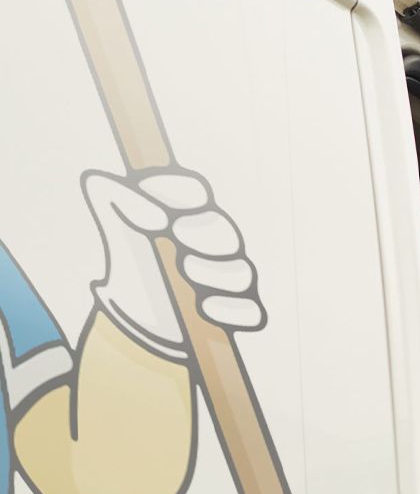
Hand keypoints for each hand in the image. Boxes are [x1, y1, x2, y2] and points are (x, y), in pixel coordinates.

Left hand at [82, 169, 264, 358]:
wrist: (143, 307)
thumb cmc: (139, 257)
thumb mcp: (118, 228)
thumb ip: (112, 201)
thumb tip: (97, 180)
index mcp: (190, 213)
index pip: (193, 192)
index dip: (176, 191)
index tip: (151, 195)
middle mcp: (217, 243)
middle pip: (223, 231)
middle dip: (200, 230)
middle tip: (175, 232)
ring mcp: (229, 279)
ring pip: (240, 272)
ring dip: (214, 270)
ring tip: (186, 269)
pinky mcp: (235, 312)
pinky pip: (248, 311)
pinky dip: (230, 309)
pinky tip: (204, 307)